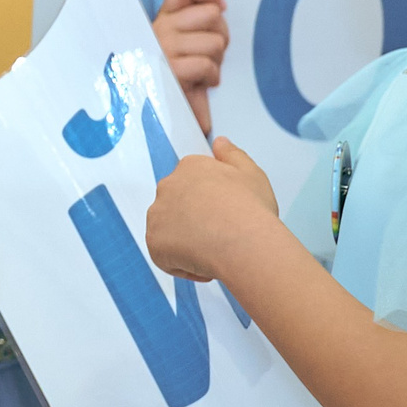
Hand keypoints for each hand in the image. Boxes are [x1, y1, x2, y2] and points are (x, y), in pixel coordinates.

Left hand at [143, 135, 278, 282]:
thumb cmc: (251, 209)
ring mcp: (157, 215)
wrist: (245, 242)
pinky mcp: (154, 244)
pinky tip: (206, 264)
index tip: (225, 213)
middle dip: (195, 220)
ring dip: (186, 241)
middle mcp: (167, 187)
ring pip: (169, 231)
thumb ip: (232, 154)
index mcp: (189, 167)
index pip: (191, 184)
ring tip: (215, 250)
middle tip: (221, 234)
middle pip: (177, 206)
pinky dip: (182, 264)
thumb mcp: (250, 173)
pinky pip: (165, 256)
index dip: (209, 203)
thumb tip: (218, 142)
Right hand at [152, 0, 227, 135]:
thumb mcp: (181, 49)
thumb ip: (198, 25)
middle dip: (221, 35)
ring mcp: (163, 47)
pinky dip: (212, 77)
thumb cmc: (172, 78)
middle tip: (210, 53)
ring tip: (204, 72)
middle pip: (213, 14)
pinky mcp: (169, 70)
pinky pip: (206, 65)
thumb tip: (220, 5)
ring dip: (217, 60)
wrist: (149, 114)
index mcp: (163, 18)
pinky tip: (202, 82)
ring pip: (215, 41)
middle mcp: (160, 28)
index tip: (221, 6)